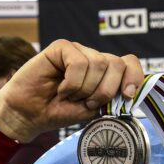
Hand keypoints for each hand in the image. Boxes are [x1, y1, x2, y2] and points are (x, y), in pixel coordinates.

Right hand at [0, 40, 143, 140]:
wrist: (30, 115)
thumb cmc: (60, 111)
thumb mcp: (93, 109)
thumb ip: (112, 98)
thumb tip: (131, 92)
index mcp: (105, 72)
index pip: (130, 63)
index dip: (133, 77)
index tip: (127, 95)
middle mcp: (94, 58)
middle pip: (117, 64)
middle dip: (105, 90)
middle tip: (88, 103)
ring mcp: (78, 51)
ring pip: (98, 64)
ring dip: (85, 89)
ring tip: (69, 96)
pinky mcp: (61, 48)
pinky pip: (78, 63)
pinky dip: (72, 83)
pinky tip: (61, 88)